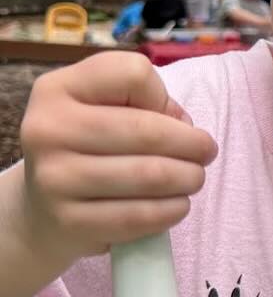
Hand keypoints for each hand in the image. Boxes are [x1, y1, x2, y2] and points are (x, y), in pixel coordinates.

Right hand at [18, 51, 216, 268]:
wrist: (42, 206)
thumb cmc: (90, 146)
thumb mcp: (104, 107)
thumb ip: (147, 102)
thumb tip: (186, 129)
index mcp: (58, 89)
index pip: (133, 74)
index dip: (163, 95)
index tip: (167, 115)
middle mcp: (47, 129)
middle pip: (147, 130)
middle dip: (193, 145)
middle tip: (206, 153)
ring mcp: (54, 178)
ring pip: (150, 175)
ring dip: (188, 179)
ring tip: (193, 179)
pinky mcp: (69, 221)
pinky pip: (140, 216)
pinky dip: (173, 210)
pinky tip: (177, 205)